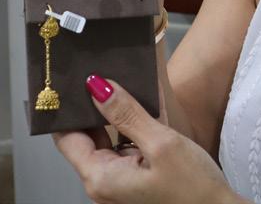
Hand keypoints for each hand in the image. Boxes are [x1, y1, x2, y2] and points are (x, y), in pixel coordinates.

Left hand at [54, 75, 241, 203]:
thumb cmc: (194, 188)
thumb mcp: (161, 143)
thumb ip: (127, 114)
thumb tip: (98, 87)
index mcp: (101, 177)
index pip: (67, 137)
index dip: (68, 108)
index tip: (76, 78)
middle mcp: (104, 182)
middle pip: (88, 137)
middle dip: (96, 105)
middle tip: (106, 71)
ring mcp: (120, 182)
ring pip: (110, 139)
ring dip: (119, 113)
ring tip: (129, 80)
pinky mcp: (137, 179)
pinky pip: (128, 146)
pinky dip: (135, 126)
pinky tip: (148, 102)